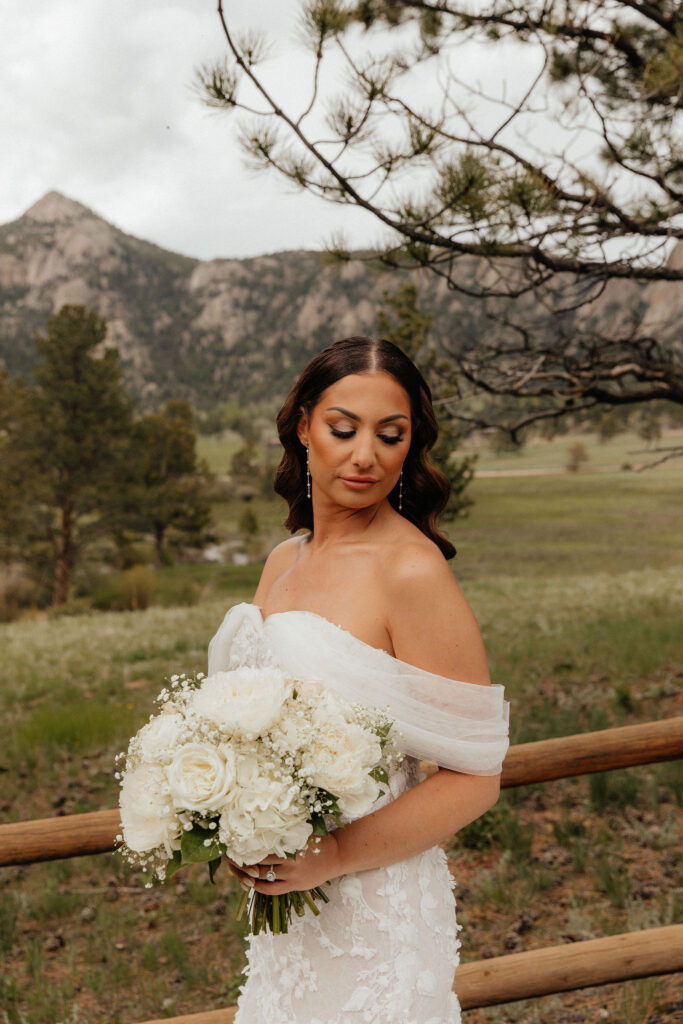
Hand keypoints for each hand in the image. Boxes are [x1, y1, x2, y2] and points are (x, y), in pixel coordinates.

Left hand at [227, 833, 342, 895]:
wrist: (336, 855)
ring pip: (261, 876)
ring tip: (236, 869)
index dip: (243, 846)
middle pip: (257, 861)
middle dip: (241, 860)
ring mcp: (291, 875)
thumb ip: (281, 831)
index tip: (232, 843)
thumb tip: (255, 826)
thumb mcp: (299, 831)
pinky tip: (249, 882)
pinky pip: (271, 889)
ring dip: (247, 873)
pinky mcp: (294, 886)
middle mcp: (289, 859)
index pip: (259, 845)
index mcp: (289, 842)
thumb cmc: (315, 838)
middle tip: (229, 856)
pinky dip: (257, 886)